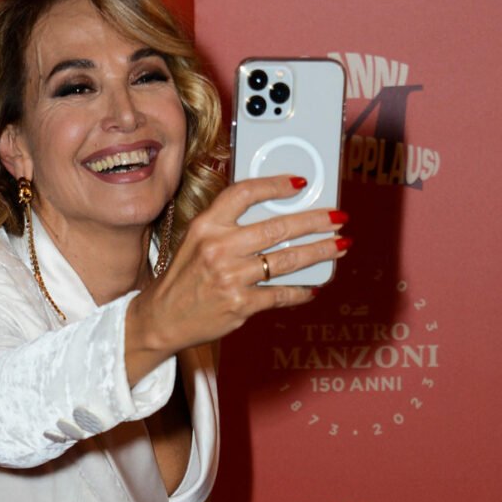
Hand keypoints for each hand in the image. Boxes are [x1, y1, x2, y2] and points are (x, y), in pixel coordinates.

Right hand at [124, 175, 348, 382]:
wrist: (162, 318)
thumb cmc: (184, 278)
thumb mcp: (195, 241)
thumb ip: (227, 226)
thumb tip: (276, 215)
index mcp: (205, 226)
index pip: (244, 193)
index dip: (275, 185)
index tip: (300, 183)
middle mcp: (218, 248)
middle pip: (277, 227)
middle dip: (315, 221)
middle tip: (338, 218)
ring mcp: (231, 277)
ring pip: (287, 260)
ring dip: (319, 252)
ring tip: (339, 246)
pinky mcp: (240, 304)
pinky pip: (281, 294)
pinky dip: (301, 291)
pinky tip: (313, 287)